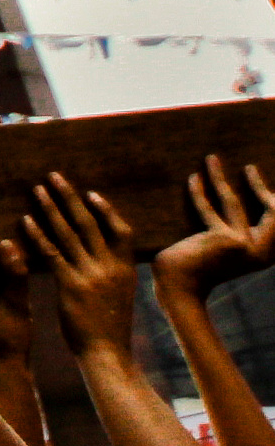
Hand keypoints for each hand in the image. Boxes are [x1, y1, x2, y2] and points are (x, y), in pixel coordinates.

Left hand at [23, 172, 141, 360]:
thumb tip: (106, 256)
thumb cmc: (110, 326)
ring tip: (37, 189)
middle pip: (90, 224)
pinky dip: (38, 234)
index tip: (91, 193)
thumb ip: (114, 273)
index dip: (106, 210)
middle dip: (71, 198)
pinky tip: (26, 221)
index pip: (122, 231)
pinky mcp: (71, 285)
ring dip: (51, 208)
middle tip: (54, 176)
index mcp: (126, 270)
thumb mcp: (121, 295)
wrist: (107, 353)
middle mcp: (111, 268)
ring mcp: (91, 275)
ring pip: (68, 233)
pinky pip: (52, 253)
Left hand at [155, 154, 274, 301]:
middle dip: (260, 186)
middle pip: (272, 212)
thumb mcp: (226, 247)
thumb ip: (237, 230)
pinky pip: (209, 208)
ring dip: (220, 177)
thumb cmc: (198, 265)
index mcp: (265, 254)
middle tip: (249, 166)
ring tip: (211, 158)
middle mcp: (260, 252)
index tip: (257, 176)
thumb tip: (239, 196)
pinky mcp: (223, 240)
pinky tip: (193, 177)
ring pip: (233, 201)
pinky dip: (199, 191)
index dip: (269, 197)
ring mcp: (244, 246)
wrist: (180, 287)